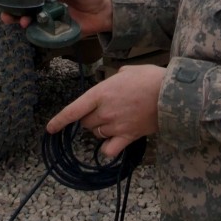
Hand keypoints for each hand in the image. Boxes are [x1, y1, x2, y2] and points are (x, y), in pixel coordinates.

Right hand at [1, 0, 112, 35]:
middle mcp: (44, 4)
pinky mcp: (54, 30)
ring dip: (21, 21)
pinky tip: (31, 30)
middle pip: (23, 8)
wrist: (102, 13)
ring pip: (29, 20)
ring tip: (21, 22)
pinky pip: (41, 32)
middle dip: (12, 11)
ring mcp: (48, 18)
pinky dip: (34, 32)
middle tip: (6, 14)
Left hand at [47, 65, 165, 157]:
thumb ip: (113, 79)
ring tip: (115, 119)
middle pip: (85, 122)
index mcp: (101, 93)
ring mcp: (115, 126)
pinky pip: (109, 150)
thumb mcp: (127, 71)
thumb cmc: (150, 78)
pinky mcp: (128, 137)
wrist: (170, 93)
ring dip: (100, 129)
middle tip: (104, 109)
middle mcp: (104, 111)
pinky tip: (113, 142)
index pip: (73, 110)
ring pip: (96, 134)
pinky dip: (108, 148)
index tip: (50, 129)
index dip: (59, 120)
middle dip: (89, 117)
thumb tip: (113, 82)